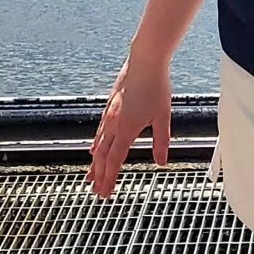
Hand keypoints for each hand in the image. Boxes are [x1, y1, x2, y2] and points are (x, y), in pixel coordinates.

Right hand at [86, 50, 170, 198]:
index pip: (115, 160)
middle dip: (99, 175)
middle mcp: (114, 123)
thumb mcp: (163, 117)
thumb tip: (161, 161)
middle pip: (103, 156)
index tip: (104, 192)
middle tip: (95, 191)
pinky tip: (94, 149)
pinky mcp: (109, 106)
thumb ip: (161, 141)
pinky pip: (100, 130)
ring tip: (90, 176)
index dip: (109, 178)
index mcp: (126, 129)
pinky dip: (96, 144)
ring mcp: (109, 114)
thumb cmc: (156, 87)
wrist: (144, 61)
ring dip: (95, 162)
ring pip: (99, 144)